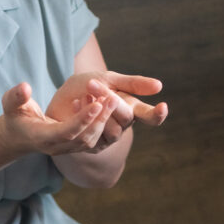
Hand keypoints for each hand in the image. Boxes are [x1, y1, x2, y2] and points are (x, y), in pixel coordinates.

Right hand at [0, 82, 119, 155]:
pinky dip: (99, 123)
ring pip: (90, 140)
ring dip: (103, 121)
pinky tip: (103, 104)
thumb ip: (16, 96)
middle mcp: (56, 147)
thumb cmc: (15, 116)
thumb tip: (25, 87)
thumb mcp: (10, 104)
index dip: (82, 119)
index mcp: (42, 137)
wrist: (18, 136)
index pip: (67, 132)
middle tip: (112, 98)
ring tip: (111, 99)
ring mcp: (66, 149)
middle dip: (99, 119)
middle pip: (84, 138)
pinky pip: (90, 138)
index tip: (97, 103)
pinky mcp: (73, 146)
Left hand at [47, 71, 168, 150]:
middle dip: (111, 100)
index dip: (157, 114)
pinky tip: (75, 103)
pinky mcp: (92, 145)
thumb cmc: (88, 86)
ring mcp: (108, 137)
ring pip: (112, 129)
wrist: (60, 96)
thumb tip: (159, 86)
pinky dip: (85, 116)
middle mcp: (122, 124)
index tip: (163, 106)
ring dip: (98, 109)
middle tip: (93, 84)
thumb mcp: (110, 79)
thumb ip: (132, 84)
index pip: (149, 116)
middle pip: (126, 117)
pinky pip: (94, 135)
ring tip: (85, 92)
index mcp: (131, 108)